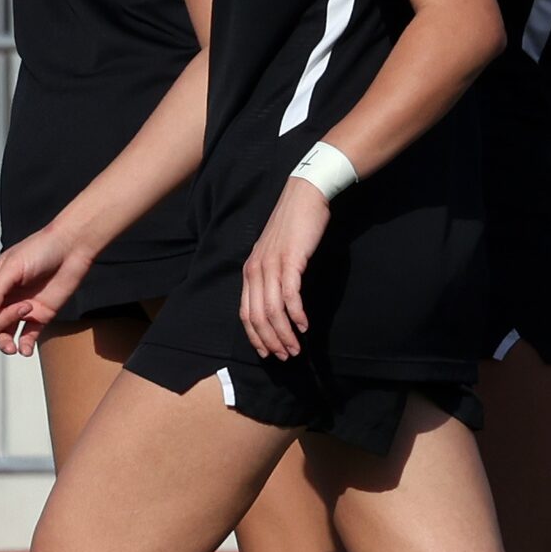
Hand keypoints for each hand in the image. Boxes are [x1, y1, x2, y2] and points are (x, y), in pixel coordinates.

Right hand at [0, 222, 91, 356]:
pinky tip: (25, 352)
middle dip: (3, 321)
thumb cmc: (40, 250)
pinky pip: (27, 336)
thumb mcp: (14, 266)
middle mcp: (3, 297)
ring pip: (4, 333)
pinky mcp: (40, 315)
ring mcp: (21, 308)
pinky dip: (24, 346)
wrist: (73, 248)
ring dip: (7, 342)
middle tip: (25, 307)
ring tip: (17, 345)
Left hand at [240, 177, 331, 359]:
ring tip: (296, 347)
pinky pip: (289, 296)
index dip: (256, 337)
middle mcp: (256, 270)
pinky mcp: (289, 261)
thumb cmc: (295, 224)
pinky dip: (296, 315)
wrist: (305, 195)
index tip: (269, 352)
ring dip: (284, 334)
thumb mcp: (277, 252)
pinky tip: (304, 325)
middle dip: (270, 341)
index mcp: (250, 270)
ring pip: (272, 311)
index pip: (245, 313)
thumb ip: (274, 273)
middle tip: (286, 356)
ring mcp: (271, 265)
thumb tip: (281, 298)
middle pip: (257, 317)